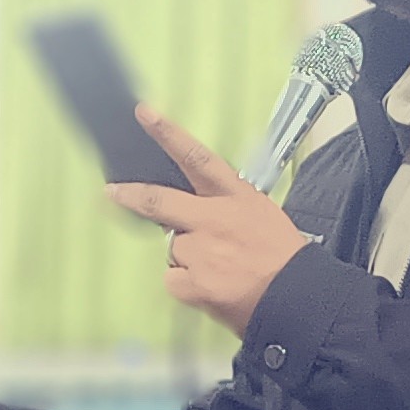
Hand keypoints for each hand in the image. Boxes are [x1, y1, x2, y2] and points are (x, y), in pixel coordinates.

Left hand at [116, 103, 315, 333]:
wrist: (297, 296)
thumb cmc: (282, 255)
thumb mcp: (261, 213)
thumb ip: (225, 206)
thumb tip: (193, 213)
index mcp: (235, 196)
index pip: (196, 157)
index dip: (168, 134)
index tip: (145, 114)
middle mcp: (213, 218)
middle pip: (159, 200)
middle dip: (131, 195)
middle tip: (112, 192)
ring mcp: (199, 251)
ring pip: (173, 247)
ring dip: (187, 256)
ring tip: (218, 268)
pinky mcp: (191, 282)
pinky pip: (174, 279)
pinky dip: (186, 284)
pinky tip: (211, 286)